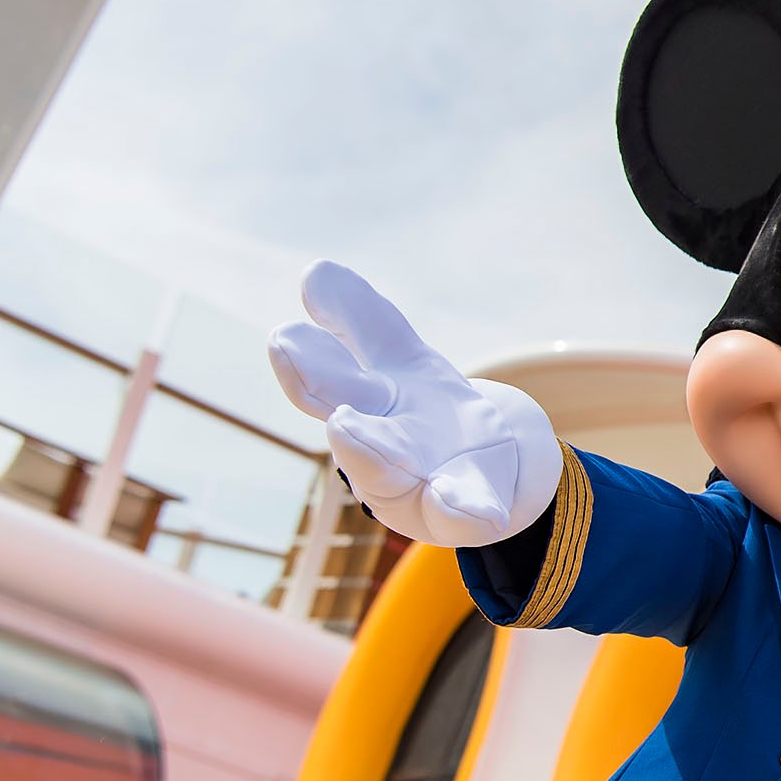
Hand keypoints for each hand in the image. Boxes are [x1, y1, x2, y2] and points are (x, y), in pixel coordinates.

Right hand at [268, 262, 560, 548]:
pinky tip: (471, 508)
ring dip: (369, 450)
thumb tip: (315, 271)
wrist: (496, 467)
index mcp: (372, 399)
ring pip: (389, 467)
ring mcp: (423, 476)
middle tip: (301, 376)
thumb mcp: (397, 358)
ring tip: (345, 428)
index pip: (338, 374)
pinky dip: (464, 509)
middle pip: (351, 424)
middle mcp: (386, 441)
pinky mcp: (465, 504)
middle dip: (323, 400)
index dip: (310, 359)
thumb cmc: (426, 413)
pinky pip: (463, 509)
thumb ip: (358, 317)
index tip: (284, 333)